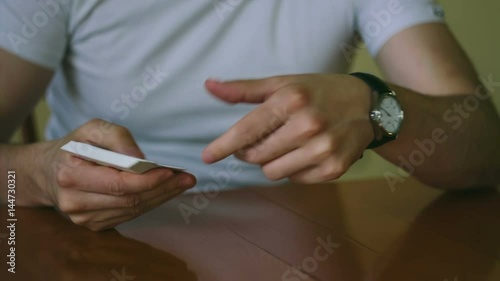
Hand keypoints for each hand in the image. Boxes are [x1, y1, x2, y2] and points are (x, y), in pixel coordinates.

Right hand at [36, 119, 195, 230]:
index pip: (119, 184)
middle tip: (188, 179)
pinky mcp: (93, 225)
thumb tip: (140, 158)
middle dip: (163, 189)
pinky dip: (150, 203)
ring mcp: (83, 218)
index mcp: (71, 175)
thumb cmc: (74, 146)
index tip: (172, 171)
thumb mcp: (91, 129)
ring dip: (161, 197)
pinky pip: (128, 216)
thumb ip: (116, 136)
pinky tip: (165, 192)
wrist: (47, 172)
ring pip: (132, 210)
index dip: (148, 180)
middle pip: (130, 200)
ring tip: (183, 184)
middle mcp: (75, 202)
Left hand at [202, 74, 373, 183]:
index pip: (248, 130)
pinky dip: (294, 169)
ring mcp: (323, 150)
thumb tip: (209, 86)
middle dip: (252, 151)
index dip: (224, 145)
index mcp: (291, 101)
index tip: (207, 157)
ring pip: (273, 172)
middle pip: (257, 156)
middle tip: (263, 139)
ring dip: (272, 162)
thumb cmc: (318, 91)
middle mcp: (307, 126)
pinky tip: (306, 152)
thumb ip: (244, 89)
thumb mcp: (283, 83)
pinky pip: (295, 180)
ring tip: (287, 144)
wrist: (367, 106)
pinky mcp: (333, 169)